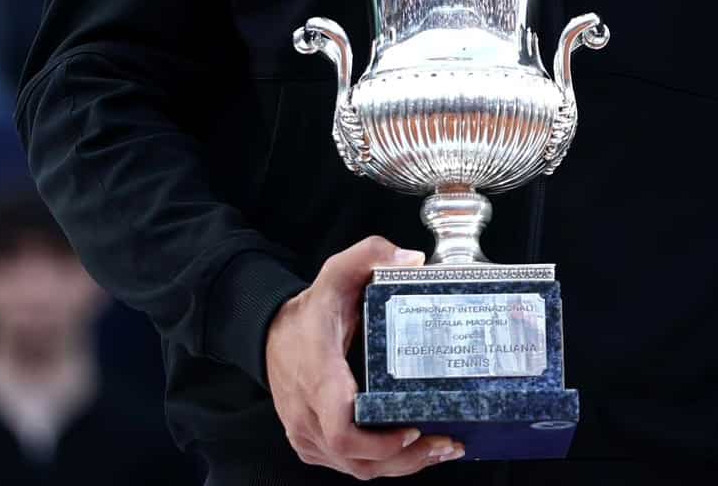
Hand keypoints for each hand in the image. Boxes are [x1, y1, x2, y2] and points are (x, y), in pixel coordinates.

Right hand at [266, 237, 462, 476]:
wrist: (270, 332)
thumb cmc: (311, 308)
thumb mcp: (338, 270)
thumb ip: (371, 253)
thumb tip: (412, 260)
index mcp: (319, 375)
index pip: (341, 429)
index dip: (379, 441)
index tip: (414, 429)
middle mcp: (309, 413)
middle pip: (355, 459)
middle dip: (403, 460)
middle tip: (446, 445)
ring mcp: (307, 432)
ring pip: (353, 468)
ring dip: (397, 467)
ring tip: (440, 450)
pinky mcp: (311, 440)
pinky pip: (346, 463)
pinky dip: (379, 464)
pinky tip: (411, 452)